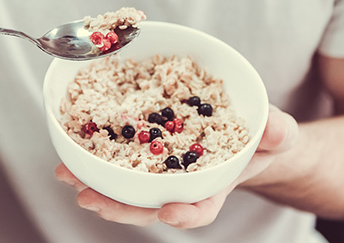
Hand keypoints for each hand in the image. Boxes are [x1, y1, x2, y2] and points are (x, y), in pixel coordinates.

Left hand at [55, 104, 297, 227]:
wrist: (243, 128)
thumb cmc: (259, 138)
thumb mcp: (275, 134)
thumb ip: (277, 133)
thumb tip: (276, 129)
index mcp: (214, 187)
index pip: (200, 209)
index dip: (185, 215)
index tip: (170, 212)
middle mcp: (181, 186)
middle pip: (148, 205)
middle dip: (119, 207)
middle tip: (91, 200)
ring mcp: (159, 172)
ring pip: (125, 186)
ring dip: (95, 184)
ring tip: (66, 176)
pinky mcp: (143, 152)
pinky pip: (117, 159)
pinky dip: (93, 157)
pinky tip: (69, 151)